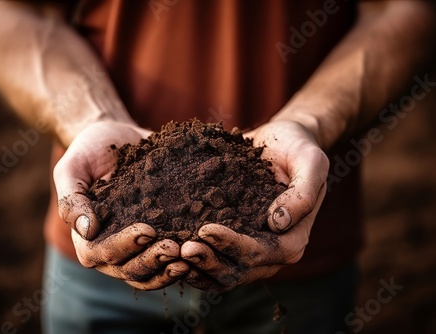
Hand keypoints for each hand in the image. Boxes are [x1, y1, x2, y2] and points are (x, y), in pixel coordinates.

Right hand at [54, 121, 188, 289]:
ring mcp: (135, 247)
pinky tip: (198, 253)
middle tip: (173, 248)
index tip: (146, 231)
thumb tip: (87, 230)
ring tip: (188, 256)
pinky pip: (166, 262)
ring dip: (168, 270)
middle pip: (128, 269)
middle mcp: (111, 248)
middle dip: (151, 261)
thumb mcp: (72, 167)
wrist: (118, 137)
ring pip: (149, 273)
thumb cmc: (89, 151)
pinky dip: (179, 263)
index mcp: (86, 236)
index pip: (100, 253)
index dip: (123, 247)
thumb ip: (72, 198)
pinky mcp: (157, 238)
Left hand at [180, 120, 328, 291]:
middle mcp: (271, 252)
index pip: (261, 253)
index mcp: (293, 239)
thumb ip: (302, 193)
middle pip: (238, 270)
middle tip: (182, 248)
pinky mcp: (233, 241)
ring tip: (172, 252)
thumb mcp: (311, 162)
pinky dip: (193, 262)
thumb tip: (278, 223)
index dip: (233, 245)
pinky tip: (171, 250)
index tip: (205, 229)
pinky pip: (212, 260)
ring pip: (222, 272)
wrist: (281, 142)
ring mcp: (250, 249)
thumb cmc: (297, 149)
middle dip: (209, 261)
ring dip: (197, 268)